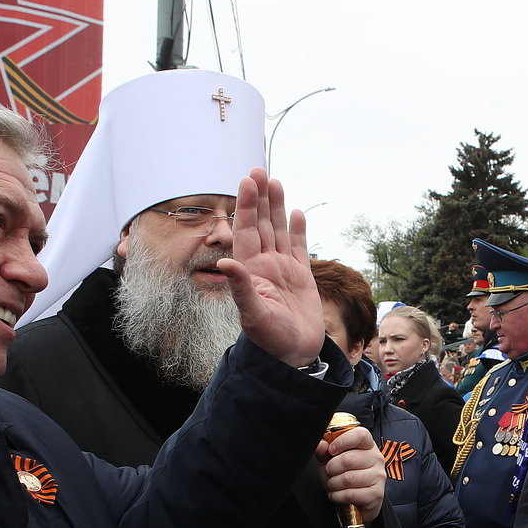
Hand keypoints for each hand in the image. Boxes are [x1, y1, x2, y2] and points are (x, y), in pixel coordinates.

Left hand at [216, 168, 324, 368]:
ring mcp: (283, 270)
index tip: (248, 181)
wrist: (293, 356)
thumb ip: (240, 287)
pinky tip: (298, 213)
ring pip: (279, 231)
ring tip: (276, 183)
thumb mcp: (252, 314)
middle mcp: (264, 265)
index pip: (247, 230)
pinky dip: (299, 230)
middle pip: (262, 225)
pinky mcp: (301, 277)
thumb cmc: (269, 339)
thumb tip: (226, 260)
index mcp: (250, 270)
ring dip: (277, 208)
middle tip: (259, 171)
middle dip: (260, 198)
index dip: (247, 205)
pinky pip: (299, 248)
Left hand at [316, 424, 385, 519]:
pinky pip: (350, 494)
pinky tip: (338, 494)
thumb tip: (319, 444)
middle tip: (330, 472)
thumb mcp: (331, 459)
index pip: (360, 435)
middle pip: (348, 459)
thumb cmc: (345, 474)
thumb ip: (324, 450)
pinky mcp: (376, 493)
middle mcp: (376, 458)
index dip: (341, 441)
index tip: (331, 450)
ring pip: (348, 479)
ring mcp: (378, 476)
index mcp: (367, 445)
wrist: (357, 498)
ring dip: (333, 484)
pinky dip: (338, 496)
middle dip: (331, 468)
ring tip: (334, 484)